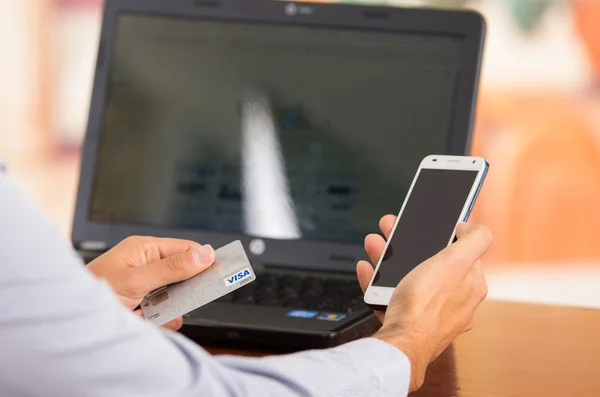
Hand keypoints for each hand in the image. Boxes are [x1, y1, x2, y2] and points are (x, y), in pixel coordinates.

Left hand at [87, 236, 214, 330]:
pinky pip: (167, 313)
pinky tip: (146, 321)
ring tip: (150, 311)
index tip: (221, 271)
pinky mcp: (145, 307)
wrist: (71, 322)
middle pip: (185, 273)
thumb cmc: (93, 291)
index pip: (186, 249)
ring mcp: (147, 287)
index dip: (204, 260)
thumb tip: (204, 254)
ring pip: (178, 296)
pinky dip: (162, 320)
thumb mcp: (137, 279)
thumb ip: (173, 268)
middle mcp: (148, 265)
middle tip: (182, 297)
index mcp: (146, 249)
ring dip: (170, 307)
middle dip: (185, 289)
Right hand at [356, 215, 491, 391]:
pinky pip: (392, 296)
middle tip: (393, 229)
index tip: (429, 224)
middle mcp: (453, 302)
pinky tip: (369, 271)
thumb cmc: (425, 306)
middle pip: (431, 263)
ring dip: (390, 257)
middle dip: (409, 244)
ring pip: (409, 277)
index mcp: (470, 286)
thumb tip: (475, 228)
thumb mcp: (456, 261)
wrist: (399, 344)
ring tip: (375, 245)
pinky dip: (380, 282)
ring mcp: (430, 313)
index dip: (444, 233)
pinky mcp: (408, 322)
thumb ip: (475, 239)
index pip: (462, 253)